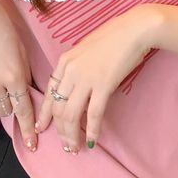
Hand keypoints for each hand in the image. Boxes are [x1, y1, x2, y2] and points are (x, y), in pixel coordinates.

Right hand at [0, 0, 38, 151]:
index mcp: (14, 75)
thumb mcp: (21, 52)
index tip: (32, 144)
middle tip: (6, 86)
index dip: (29, 128)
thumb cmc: (1, 29)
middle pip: (5, 110)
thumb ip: (24, 77)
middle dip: (9, 103)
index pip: (24, 110)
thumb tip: (27, 99)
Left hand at [35, 4, 163, 152]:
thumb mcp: (86, 49)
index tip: (43, 127)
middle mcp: (70, 71)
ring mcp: (86, 78)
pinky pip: (94, 113)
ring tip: (75, 148)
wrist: (134, 30)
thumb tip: (77, 86)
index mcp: (64, 61)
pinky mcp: (103, 85)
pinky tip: (93, 140)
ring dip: (72, 135)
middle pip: (58, 108)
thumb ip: (77, 67)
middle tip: (66, 145)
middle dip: (60, 130)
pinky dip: (92, 129)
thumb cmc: (114, 37)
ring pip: (71, 114)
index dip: (45, 114)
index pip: (49, 92)